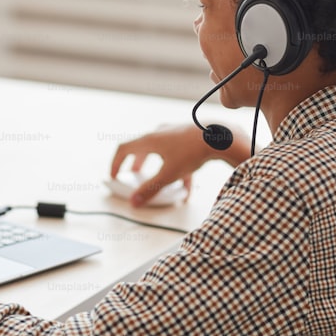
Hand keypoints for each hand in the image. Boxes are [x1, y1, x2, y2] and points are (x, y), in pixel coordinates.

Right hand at [110, 123, 248, 206]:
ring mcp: (175, 134)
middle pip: (141, 148)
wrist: (220, 136)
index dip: (116, 163)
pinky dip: (178, 171)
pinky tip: (186, 190)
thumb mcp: (168, 174)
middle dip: (136, 164)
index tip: (114, 176)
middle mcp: (160, 133)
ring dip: (157, 166)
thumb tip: (134, 202)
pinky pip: (179, 156)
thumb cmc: (192, 150)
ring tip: (160, 181)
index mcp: (149, 139)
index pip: (123, 149)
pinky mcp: (190, 138)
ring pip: (161, 151)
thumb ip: (150, 189)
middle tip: (134, 175)